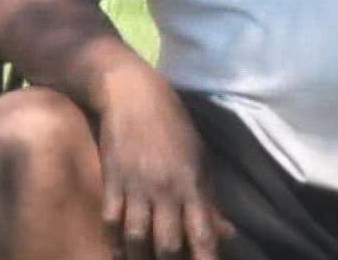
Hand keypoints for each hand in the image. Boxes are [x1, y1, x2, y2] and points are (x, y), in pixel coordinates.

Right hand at [96, 77, 235, 259]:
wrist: (132, 93)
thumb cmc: (173, 124)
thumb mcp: (199, 158)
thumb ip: (209, 199)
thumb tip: (226, 233)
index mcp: (192, 184)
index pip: (202, 234)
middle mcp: (165, 190)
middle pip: (168, 243)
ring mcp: (136, 186)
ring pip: (137, 236)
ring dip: (140, 258)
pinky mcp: (112, 179)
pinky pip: (111, 218)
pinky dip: (113, 240)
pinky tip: (117, 252)